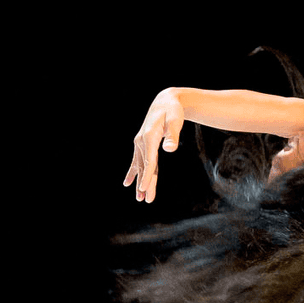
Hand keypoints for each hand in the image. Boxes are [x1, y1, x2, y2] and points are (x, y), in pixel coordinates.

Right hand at [123, 88, 184, 202]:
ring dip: (139, 181)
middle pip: (144, 166)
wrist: (165, 102)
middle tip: (145, 200)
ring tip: (140, 198)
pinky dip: (135, 172)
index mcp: (149, 137)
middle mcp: (141, 141)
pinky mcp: (143, 144)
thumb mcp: (175, 121)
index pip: (149, 160)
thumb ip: (173, 135)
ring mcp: (140, 143)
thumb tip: (170, 149)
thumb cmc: (172, 111)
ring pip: (141, 166)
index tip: (145, 188)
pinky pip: (140, 161)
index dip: (147, 175)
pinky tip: (128, 183)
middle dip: (144, 183)